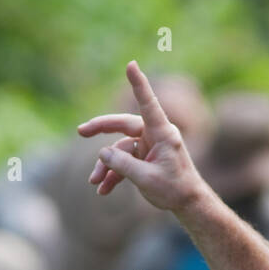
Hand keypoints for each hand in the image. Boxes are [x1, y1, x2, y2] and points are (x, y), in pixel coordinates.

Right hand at [77, 61, 209, 212]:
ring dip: (105, 166)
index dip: (139, 84)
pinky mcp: (144, 159)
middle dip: (101, 128)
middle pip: (123, 125)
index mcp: (162, 133)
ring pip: (119, 150)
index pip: (148, 104)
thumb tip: (102, 152)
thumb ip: (123, 164)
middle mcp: (155, 135)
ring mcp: (148, 146)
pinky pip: (122, 162)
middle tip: (81, 130)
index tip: (131, 65)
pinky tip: (102, 190)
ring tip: (94, 182)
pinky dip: (112, 175)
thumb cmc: (174, 189)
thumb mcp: (146, 178)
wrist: (187, 204)